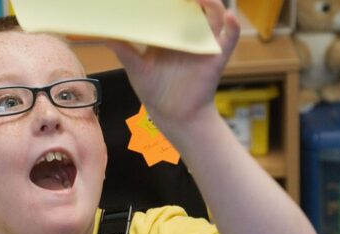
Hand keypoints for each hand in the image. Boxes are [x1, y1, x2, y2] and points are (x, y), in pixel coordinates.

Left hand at [106, 0, 239, 130]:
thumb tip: (106, 36)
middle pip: (197, 6)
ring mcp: (204, 43)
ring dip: (212, 4)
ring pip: (216, 15)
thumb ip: (125, 50)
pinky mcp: (217, 57)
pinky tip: (229, 19)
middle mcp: (189, 34)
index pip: (174, 7)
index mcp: (170, 33)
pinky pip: (230, 38)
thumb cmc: (155, 92)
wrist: (174, 115)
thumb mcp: (137, 68)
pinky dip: (233, 27)